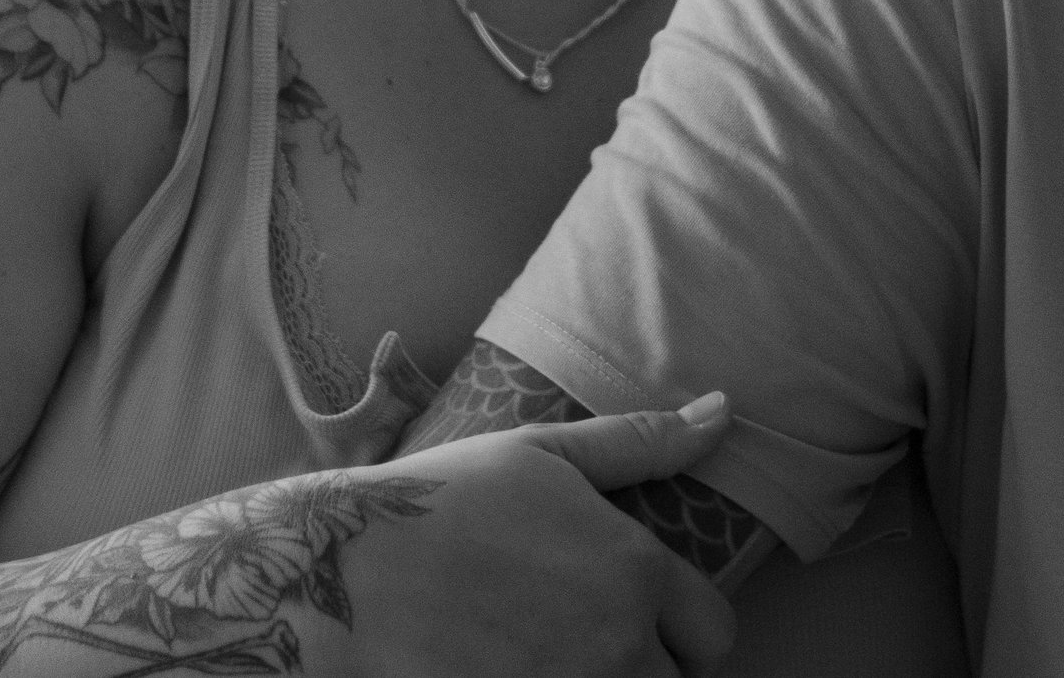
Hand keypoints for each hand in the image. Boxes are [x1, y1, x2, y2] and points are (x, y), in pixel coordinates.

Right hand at [344, 393, 738, 676]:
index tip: (642, 615)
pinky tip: (515, 670)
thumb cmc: (440, 502)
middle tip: (589, 638)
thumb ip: (641, 442)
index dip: (685, 626)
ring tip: (554, 656)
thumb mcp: (543, 453)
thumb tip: (723, 411)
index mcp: (635, 571)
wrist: (340, 572)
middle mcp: (617, 645)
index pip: (715, 631)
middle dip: (648, 666)